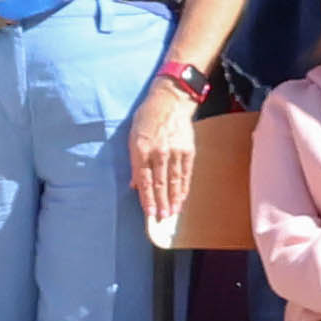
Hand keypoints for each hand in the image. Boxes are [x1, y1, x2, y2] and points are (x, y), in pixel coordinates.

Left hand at [123, 80, 195, 233]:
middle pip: (159, 184)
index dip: (146, 198)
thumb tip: (134, 184)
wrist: (170, 101)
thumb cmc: (147, 118)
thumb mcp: (132, 136)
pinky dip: (183, 188)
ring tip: (172, 213)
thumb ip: (134, 162)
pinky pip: (185, 174)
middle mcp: (158, 152)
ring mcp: (174, 152)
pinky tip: (182, 198)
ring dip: (173, 200)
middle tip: (162, 219)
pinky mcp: (188, 151)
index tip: (149, 214)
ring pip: (174, 181)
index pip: (143, 180)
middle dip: (160, 204)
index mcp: (141, 149)